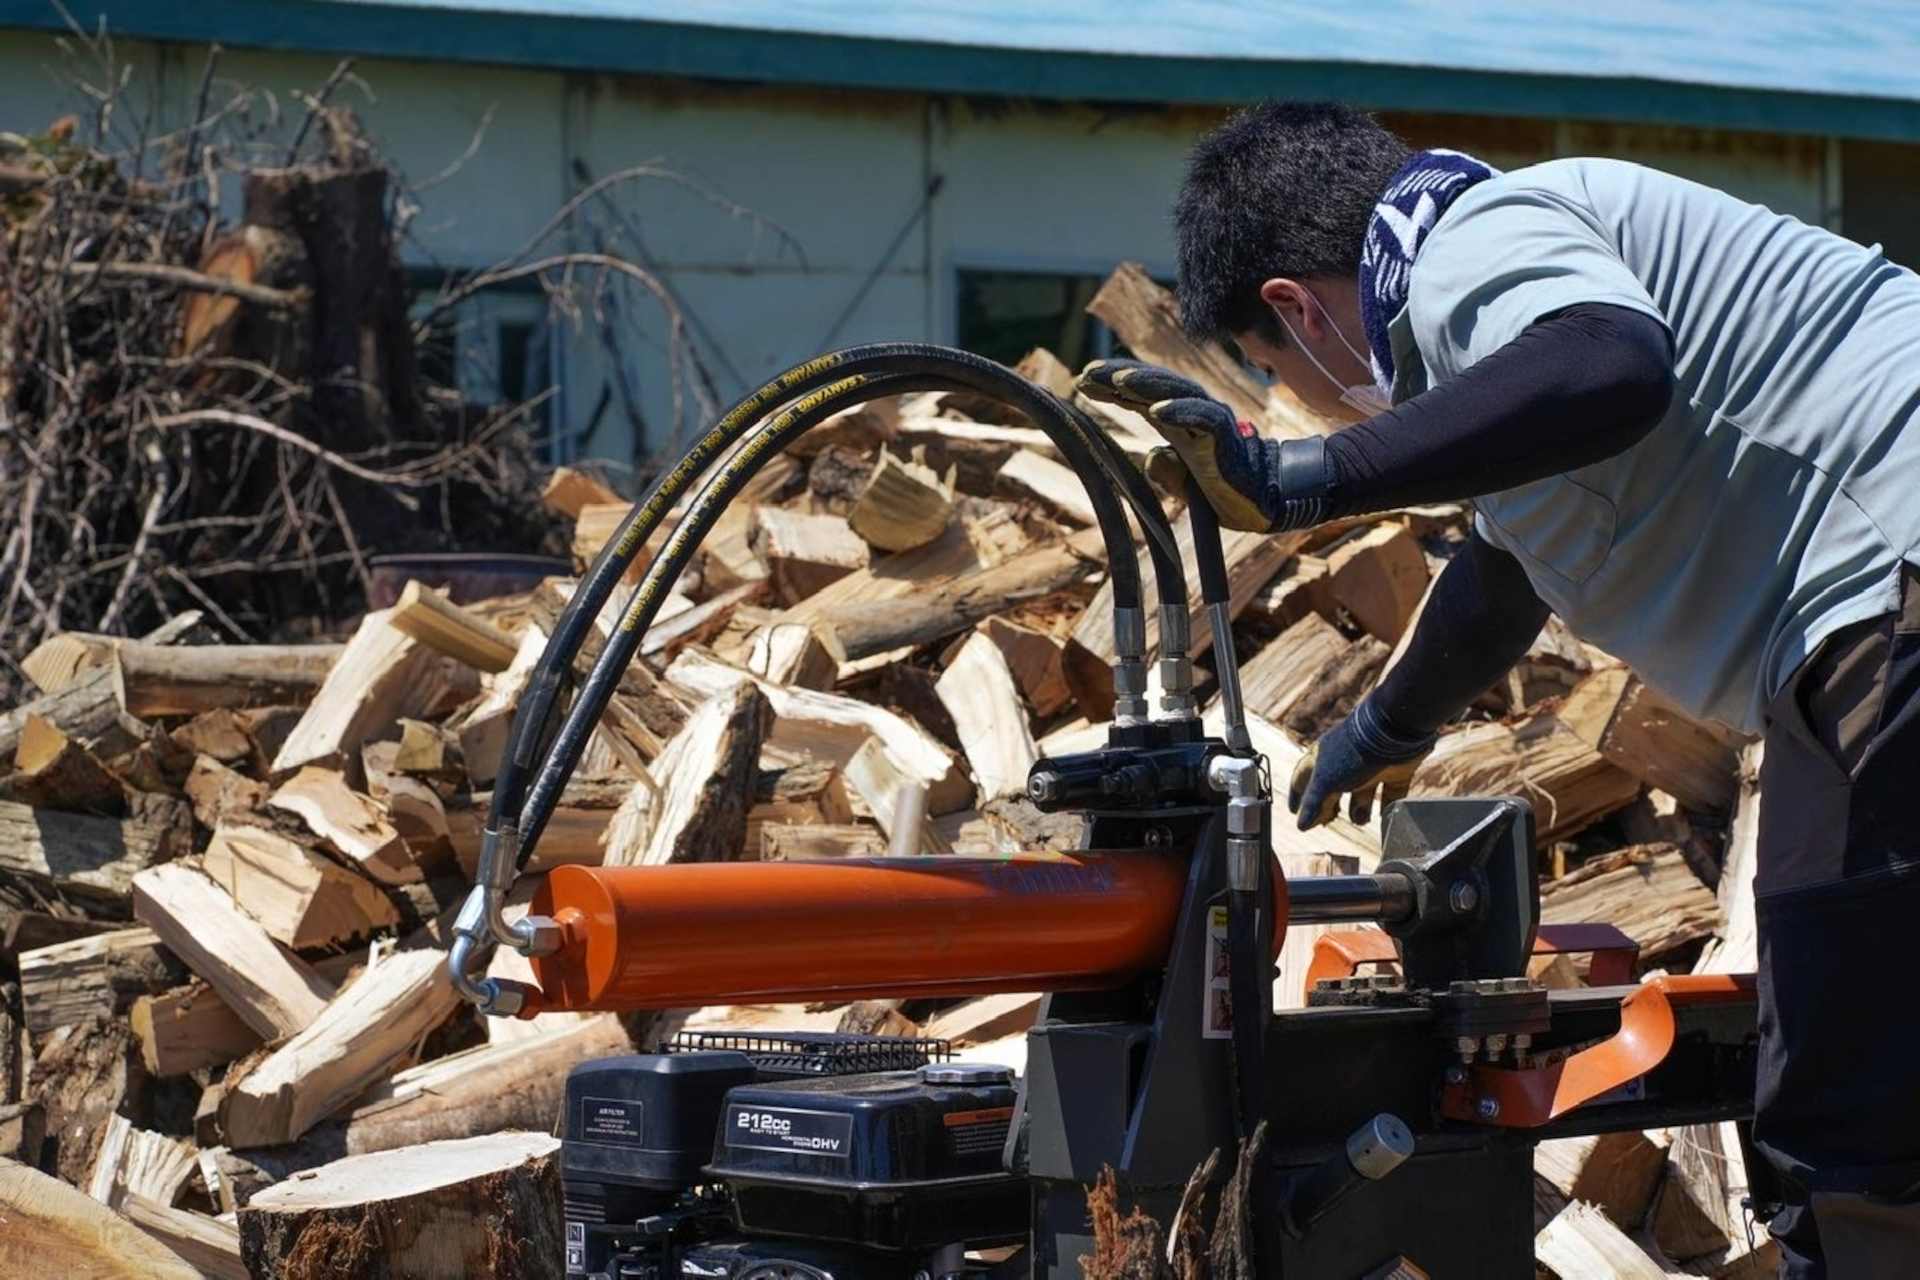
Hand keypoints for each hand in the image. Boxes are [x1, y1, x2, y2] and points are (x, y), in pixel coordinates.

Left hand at [1077, 358, 1330, 532]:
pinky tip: (1157, 411)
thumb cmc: (1228, 490)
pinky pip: (1204, 420)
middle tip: (1088, 372)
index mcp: (1181, 422)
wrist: (1270, 502)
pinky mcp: (1228, 439)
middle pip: (1156, 386)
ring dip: (1148, 386)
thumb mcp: (1187, 484)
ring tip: (1118, 381)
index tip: (1082, 381)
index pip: (1144, 395)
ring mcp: (1213, 424)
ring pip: (1179, 394)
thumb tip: (1150, 458)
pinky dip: (1181, 413)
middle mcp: (1195, 415)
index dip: (1115, 386)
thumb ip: (1167, 470)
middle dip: (1122, 376)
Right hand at [1286, 701, 1434, 829]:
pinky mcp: (1395, 771)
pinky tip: (1384, 818)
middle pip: (1333, 790)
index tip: (1295, 813)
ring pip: (1362, 794)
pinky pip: (1390, 793)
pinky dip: (1387, 807)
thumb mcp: (1324, 780)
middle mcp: (1345, 762)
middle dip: (1329, 807)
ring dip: (1359, 810)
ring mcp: (1370, 766)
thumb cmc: (1351, 753)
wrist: (1392, 733)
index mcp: (1322, 758)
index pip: (1303, 779)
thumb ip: (1313, 803)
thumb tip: (1301, 825)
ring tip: (1360, 821)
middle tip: (1329, 821)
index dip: (1298, 796)